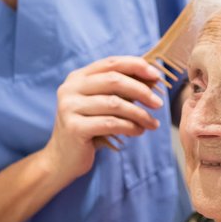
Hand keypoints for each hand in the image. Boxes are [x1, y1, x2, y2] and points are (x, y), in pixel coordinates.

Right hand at [41, 56, 164, 180]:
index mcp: (77, 77)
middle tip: (158, 103)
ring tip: (152, 123)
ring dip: (139, 113)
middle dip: (141, 90)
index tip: (156, 76)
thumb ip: (119, 89)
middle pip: (114, 80)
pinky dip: (130, 127)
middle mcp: (70, 88)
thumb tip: (152, 78)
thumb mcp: (101, 104)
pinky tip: (139, 131)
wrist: (62, 159)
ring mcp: (69, 107)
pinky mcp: (74, 127)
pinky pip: (110, 123)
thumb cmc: (88, 128)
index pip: (110, 63)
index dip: (136, 66)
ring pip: (115, 103)